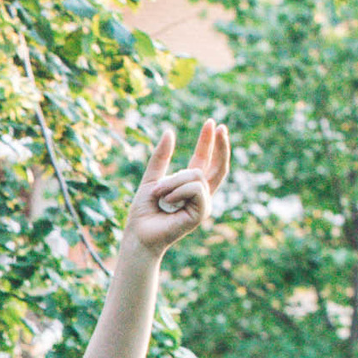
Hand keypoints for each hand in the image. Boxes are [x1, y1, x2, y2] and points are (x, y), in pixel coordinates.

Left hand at [119, 122, 228, 257]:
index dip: (209, 142)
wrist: (138, 233)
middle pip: (217, 166)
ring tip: (158, 196)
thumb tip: (169, 132)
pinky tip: (167, 202)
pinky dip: (177, 191)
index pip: (204, 161)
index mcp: (189, 186)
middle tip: (217, 124)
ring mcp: (203, 204)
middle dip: (218, 144)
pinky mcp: (202, 213)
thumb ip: (161, 158)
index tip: (213, 124)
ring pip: (196, 176)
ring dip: (172, 182)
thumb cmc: (144, 211)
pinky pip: (194, 189)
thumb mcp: (151, 178)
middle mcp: (200, 194)